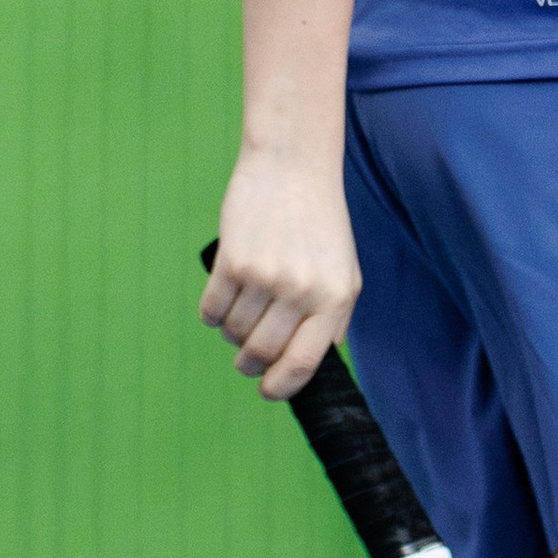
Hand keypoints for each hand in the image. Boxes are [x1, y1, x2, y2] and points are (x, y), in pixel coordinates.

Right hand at [200, 149, 360, 397]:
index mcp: (334, 299)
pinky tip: (221, 300)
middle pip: (261, 353)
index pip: (305, 363)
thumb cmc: (320, 222)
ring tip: (240, 313)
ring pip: (233, 333)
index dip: (282, 388)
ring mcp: (266, 277)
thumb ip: (335, 316)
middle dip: (249, 364)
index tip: (268, 391)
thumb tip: (316, 360)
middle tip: (245, 359)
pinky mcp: (233, 261)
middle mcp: (302, 292)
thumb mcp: (345, 269)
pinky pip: (211, 310)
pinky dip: (212, 314)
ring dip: (231, 332)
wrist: (293, 165)